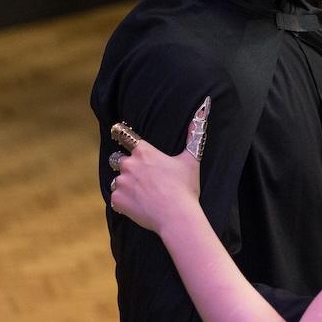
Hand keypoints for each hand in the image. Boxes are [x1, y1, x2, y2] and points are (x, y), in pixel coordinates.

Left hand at [109, 98, 209, 231]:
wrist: (177, 217)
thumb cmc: (185, 187)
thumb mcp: (192, 158)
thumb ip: (195, 132)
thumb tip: (205, 104)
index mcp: (144, 152)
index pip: (123, 135)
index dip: (120, 134)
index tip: (116, 133)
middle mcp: (129, 164)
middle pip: (117, 159)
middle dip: (126, 166)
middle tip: (142, 178)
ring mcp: (121, 183)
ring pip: (116, 180)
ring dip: (125, 185)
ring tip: (142, 194)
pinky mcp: (118, 200)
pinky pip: (116, 198)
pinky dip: (124, 202)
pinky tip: (139, 205)